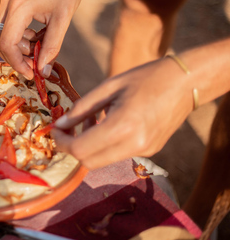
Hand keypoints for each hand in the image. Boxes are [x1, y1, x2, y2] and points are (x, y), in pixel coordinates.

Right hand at [0, 0, 89, 78]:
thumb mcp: (63, 19)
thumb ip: (52, 46)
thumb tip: (43, 70)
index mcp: (20, 6)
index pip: (7, 44)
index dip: (17, 63)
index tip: (31, 74)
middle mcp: (7, 2)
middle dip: (14, 57)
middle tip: (33, 65)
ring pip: (0, 34)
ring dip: (17, 46)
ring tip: (39, 45)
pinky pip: (6, 24)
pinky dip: (18, 36)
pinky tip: (36, 34)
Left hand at [51, 57, 194, 169]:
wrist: (185, 82)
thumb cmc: (145, 78)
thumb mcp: (108, 87)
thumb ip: (82, 108)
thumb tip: (59, 124)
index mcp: (122, 126)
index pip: (80, 149)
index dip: (62, 142)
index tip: (54, 130)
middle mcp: (134, 144)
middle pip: (89, 161)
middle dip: (72, 147)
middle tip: (66, 127)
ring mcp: (144, 150)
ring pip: (102, 160)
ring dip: (88, 146)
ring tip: (89, 120)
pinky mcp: (150, 150)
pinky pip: (117, 154)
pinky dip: (104, 144)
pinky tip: (106, 123)